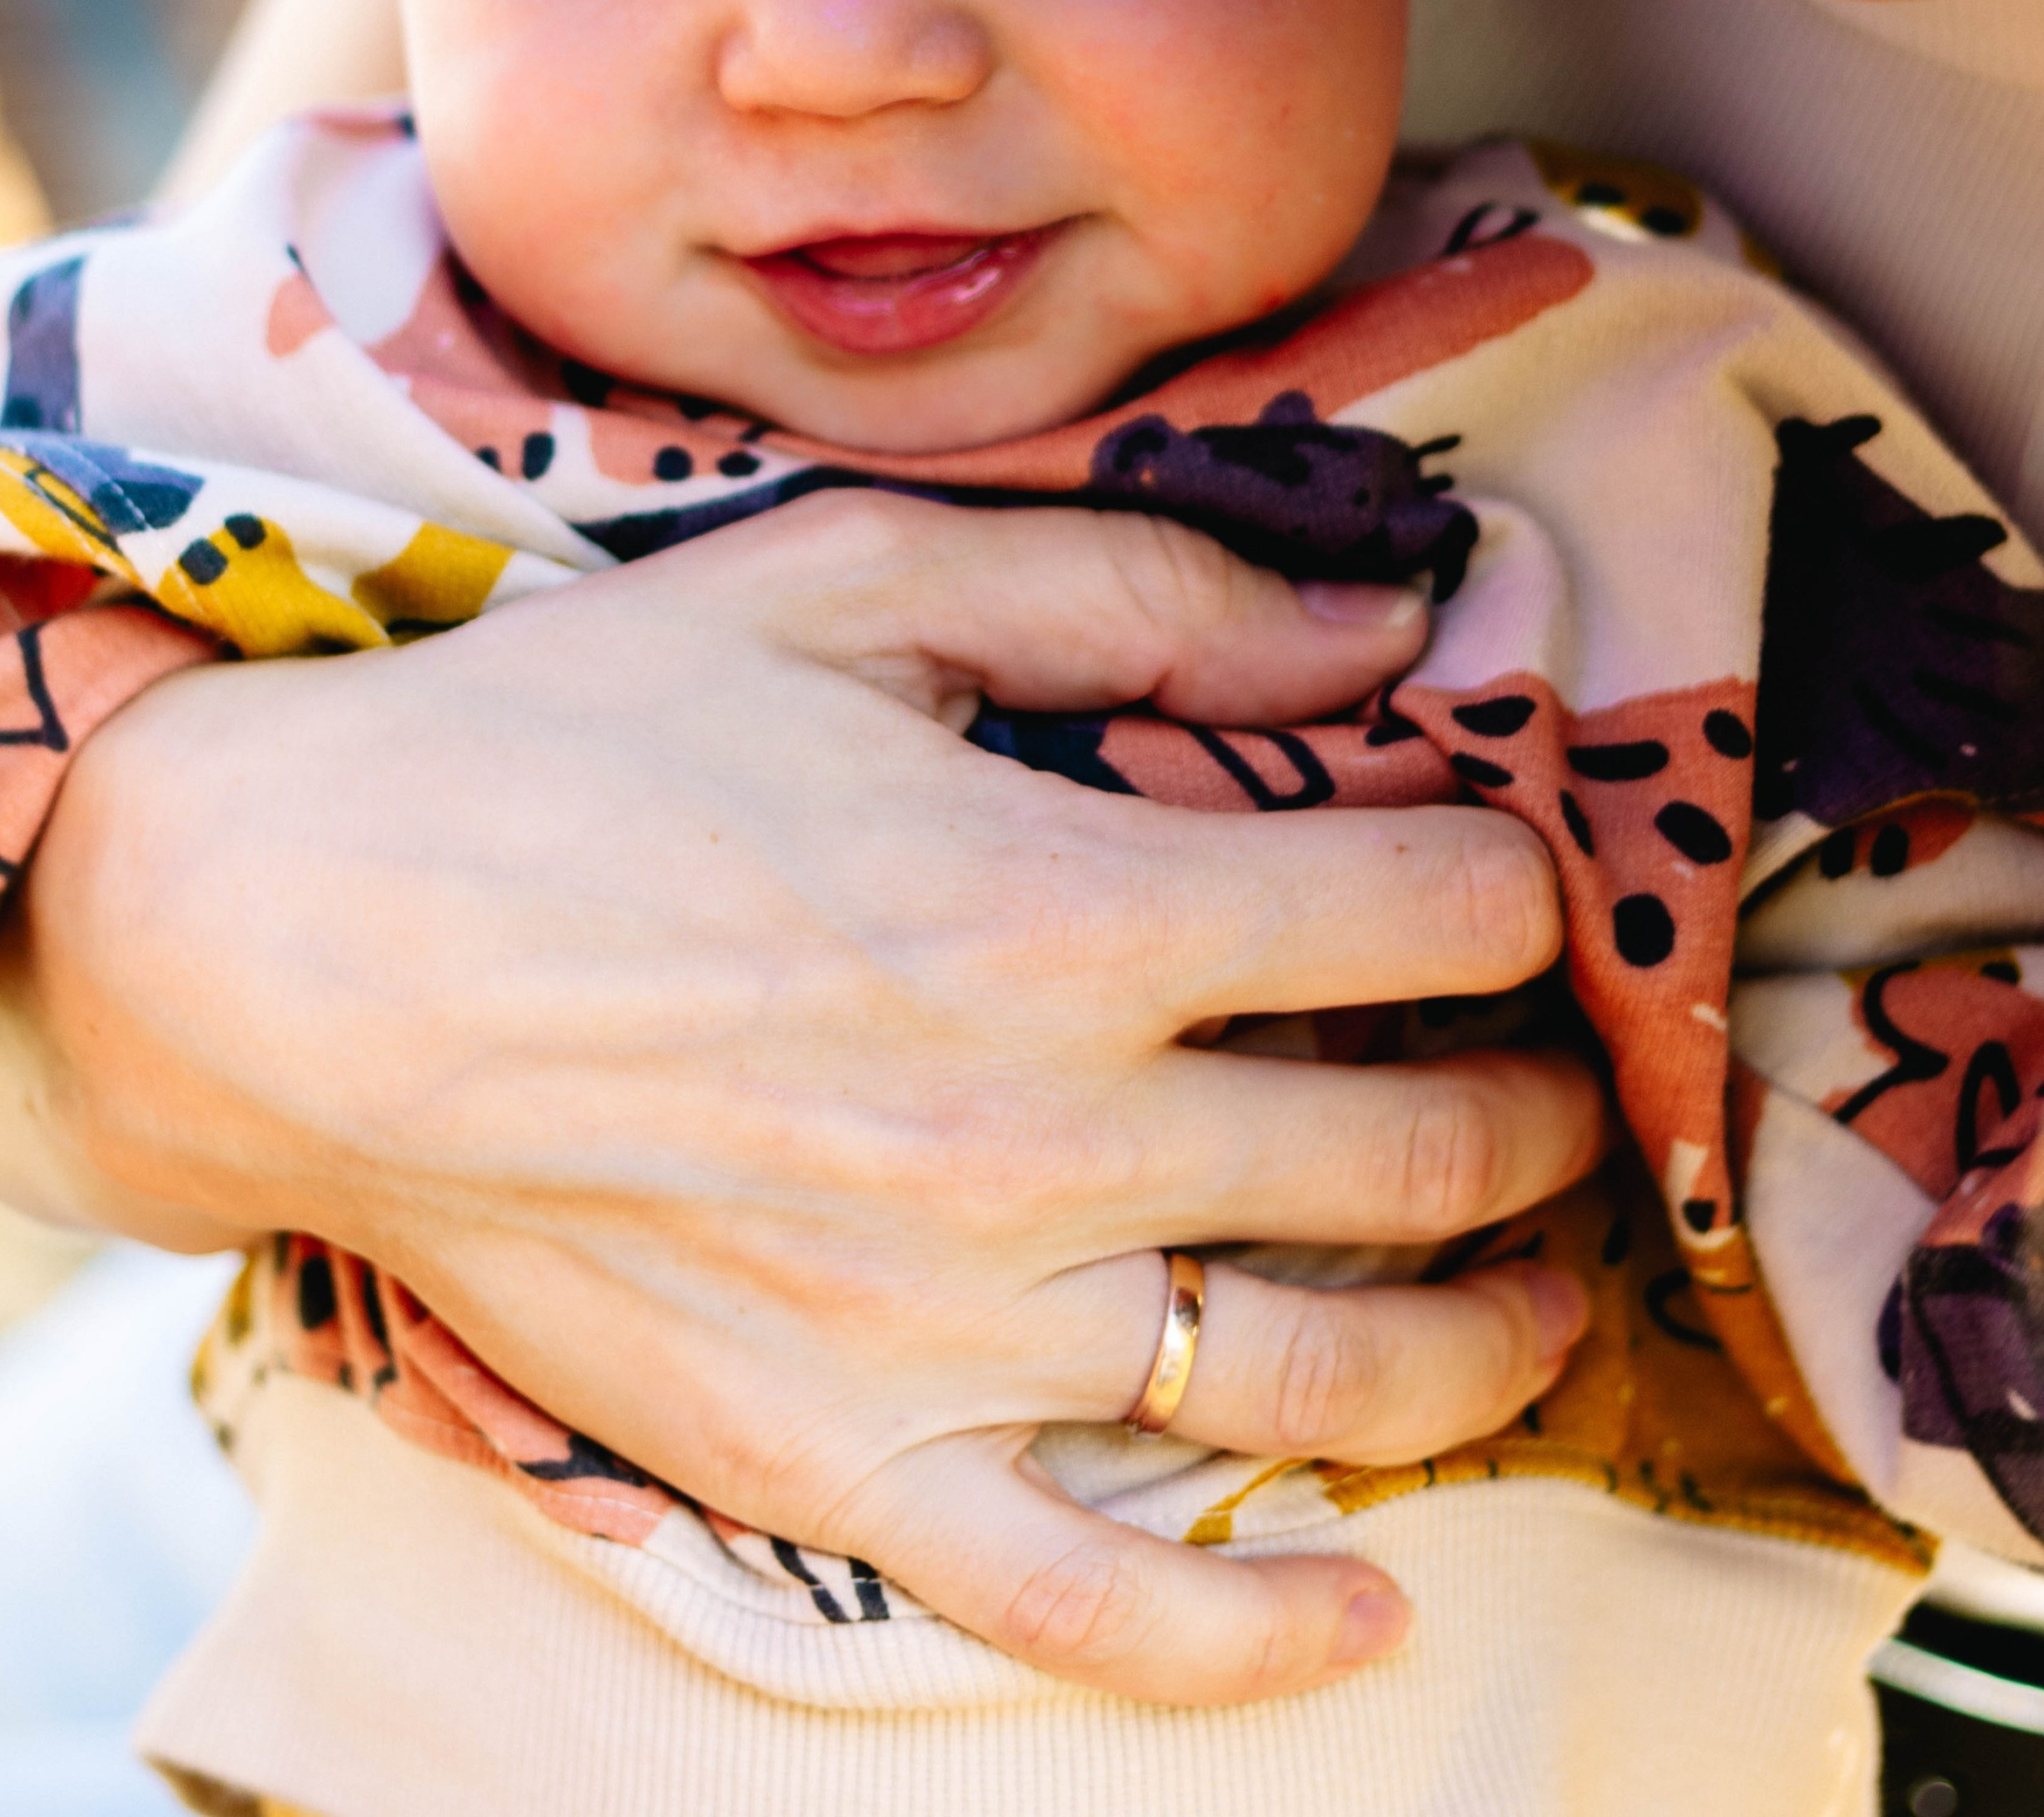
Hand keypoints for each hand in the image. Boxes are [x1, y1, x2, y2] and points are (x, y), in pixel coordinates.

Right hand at [5, 495, 1599, 1703]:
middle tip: (1558, 1081)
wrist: (305, 951)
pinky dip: (1259, 1638)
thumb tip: (1384, 621)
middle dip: (1539, 1110)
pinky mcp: (844, 1464)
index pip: (1427, 915)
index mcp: (1064, 911)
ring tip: (1538, 1289)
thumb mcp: (856, 585)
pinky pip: (1099, 1610)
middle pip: (1416, 1151)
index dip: (1516, 886)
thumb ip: (1142, 591)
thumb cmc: (578, 744)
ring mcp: (952, 1333)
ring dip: (1489, 1341)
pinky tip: (1372, 1612)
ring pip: (1327, 1384)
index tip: (1516, 881)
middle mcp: (1045, 1144)